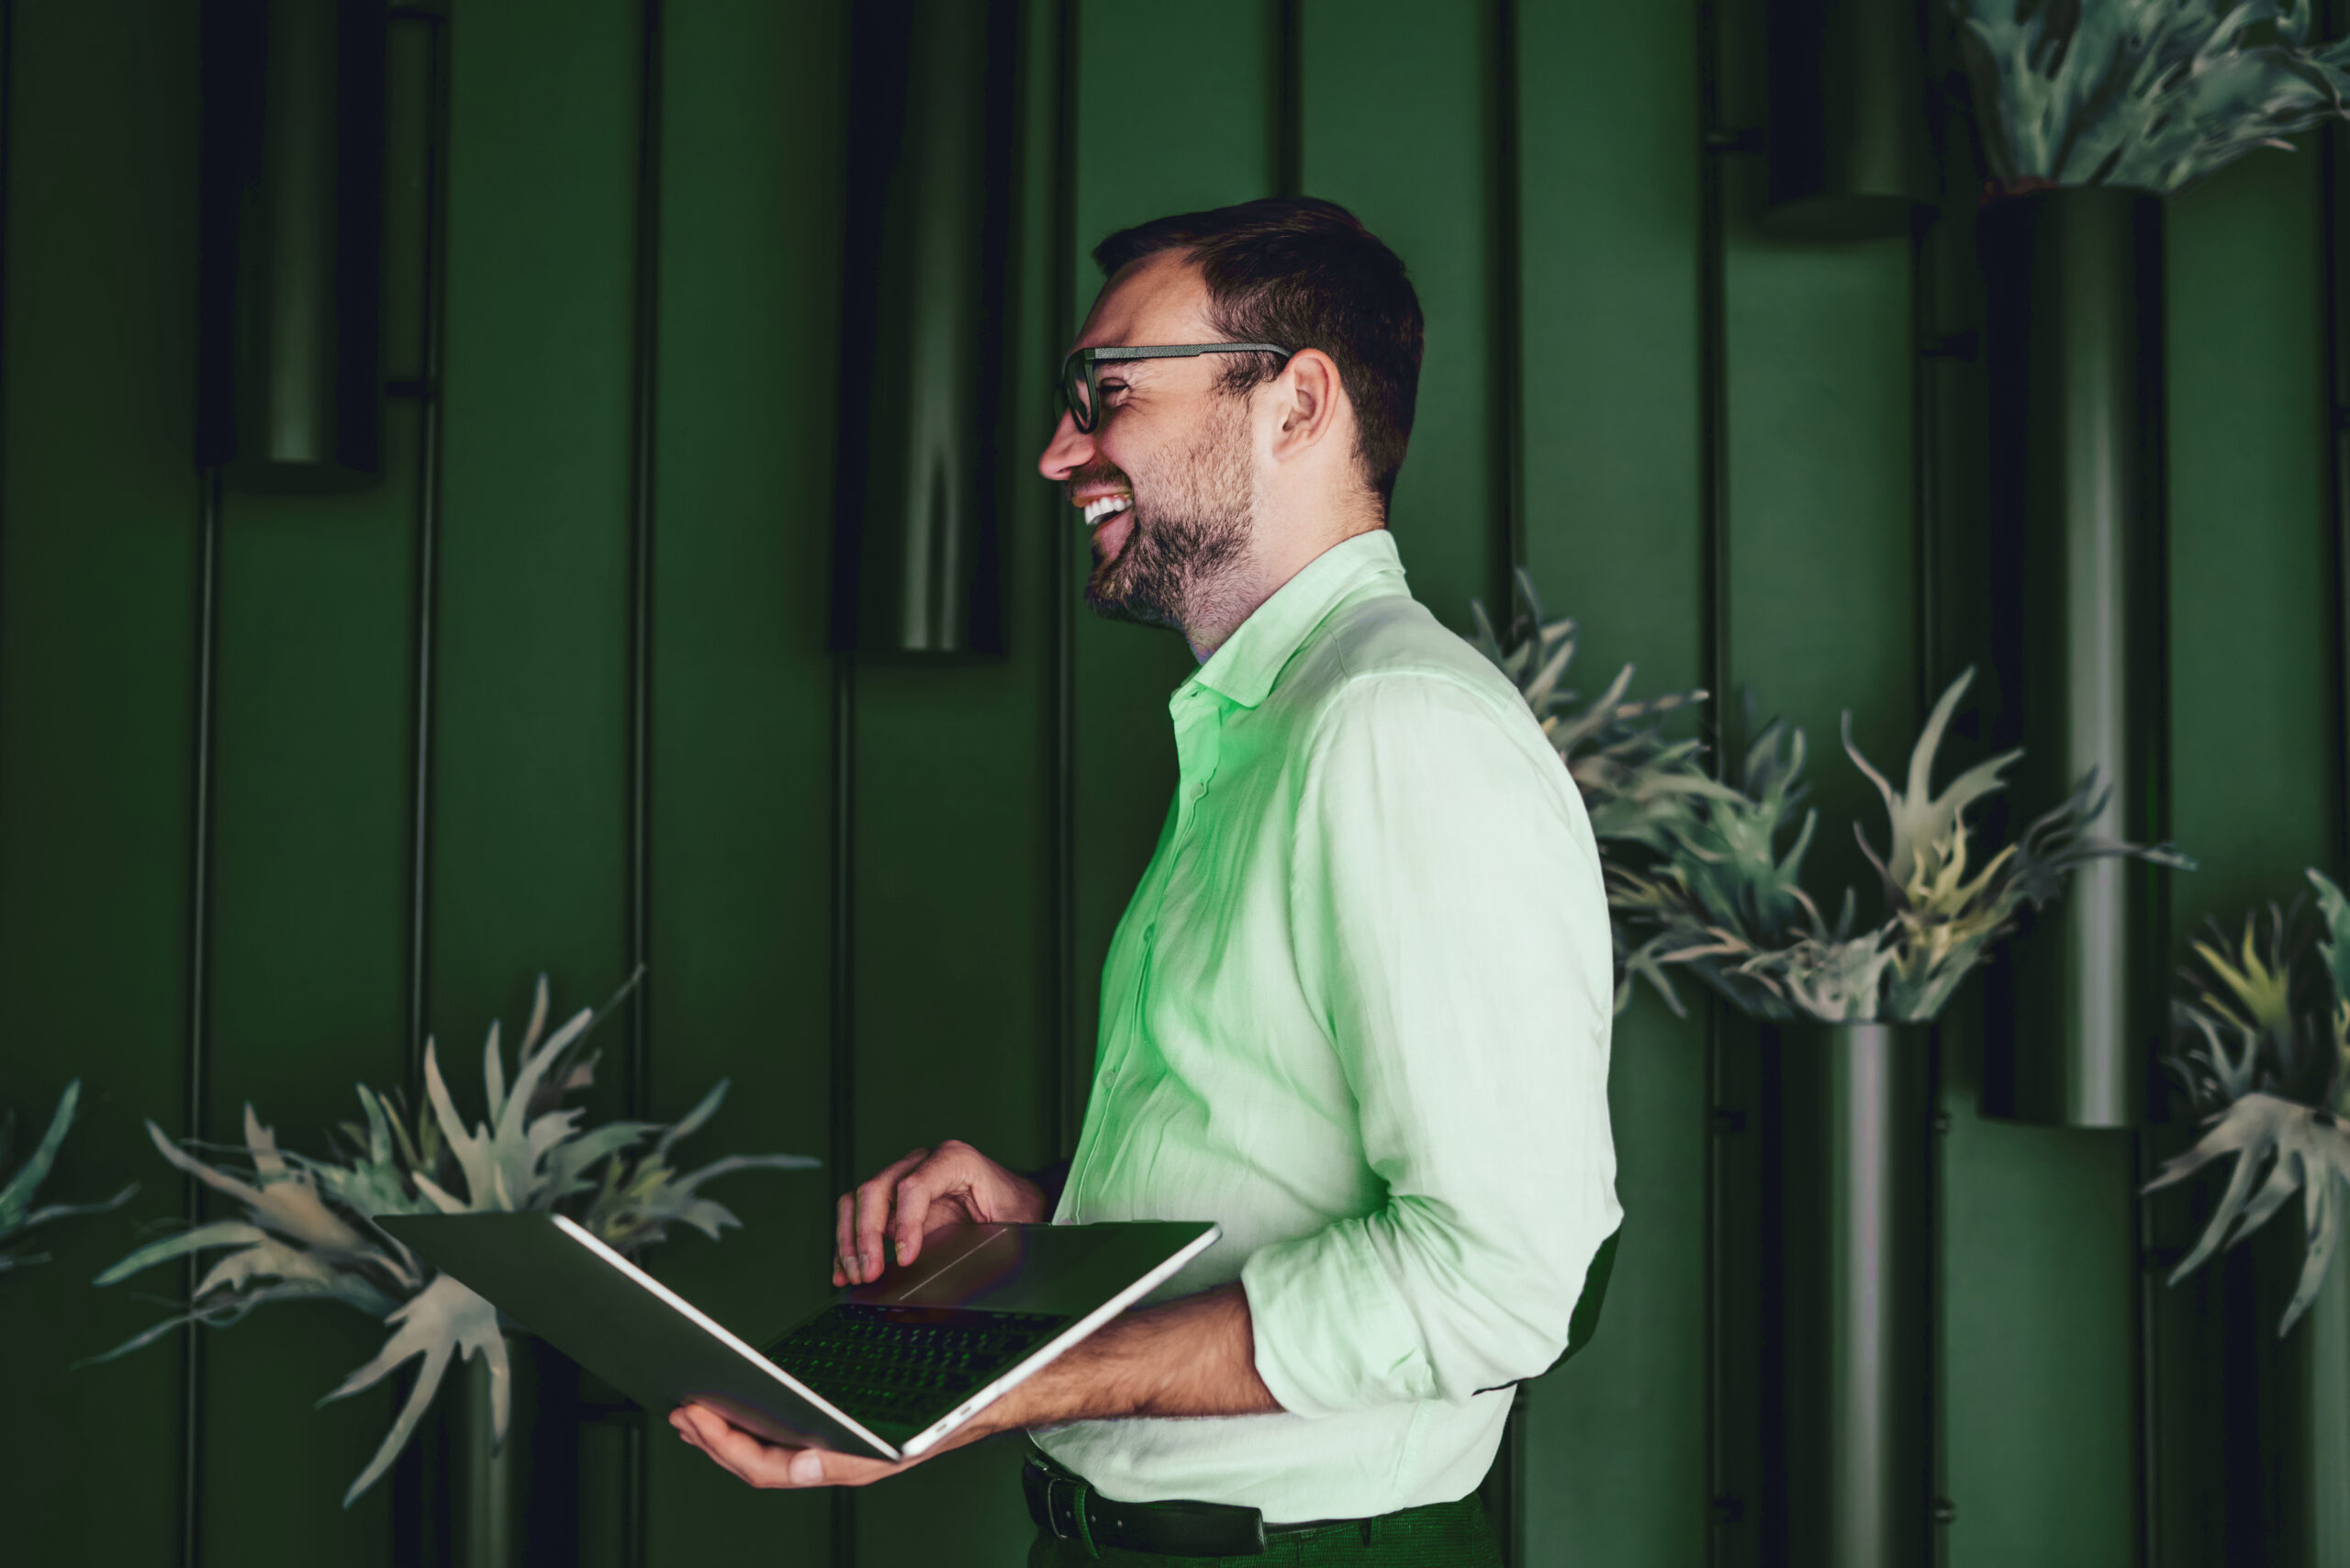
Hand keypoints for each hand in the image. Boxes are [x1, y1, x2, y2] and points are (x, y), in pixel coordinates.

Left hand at [669, 1402, 975, 1488]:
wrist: (990, 1399)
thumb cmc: (956, 1412)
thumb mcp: (914, 1429)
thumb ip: (857, 1457)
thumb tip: (805, 1469)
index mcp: (848, 1465)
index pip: (769, 1469)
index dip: (726, 1446)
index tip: (696, 1415)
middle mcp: (837, 1462)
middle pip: (758, 1464)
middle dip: (712, 1440)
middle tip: (679, 1410)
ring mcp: (836, 1449)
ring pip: (767, 1454)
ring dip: (725, 1434)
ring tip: (695, 1413)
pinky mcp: (840, 1431)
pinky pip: (786, 1436)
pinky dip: (755, 1422)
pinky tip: (744, 1407)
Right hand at [833, 1139, 1049, 1285]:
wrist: (1018, 1202)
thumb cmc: (1015, 1208)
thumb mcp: (1007, 1222)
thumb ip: (982, 1241)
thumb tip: (954, 1278)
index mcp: (955, 1160)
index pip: (914, 1186)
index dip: (905, 1224)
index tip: (905, 1258)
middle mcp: (923, 1163)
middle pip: (877, 1189)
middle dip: (868, 1236)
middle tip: (871, 1273)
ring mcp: (903, 1178)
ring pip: (859, 1200)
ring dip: (850, 1240)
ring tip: (855, 1275)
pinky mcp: (894, 1201)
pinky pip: (859, 1215)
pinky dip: (849, 1244)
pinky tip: (845, 1270)